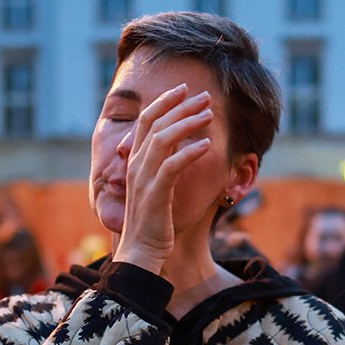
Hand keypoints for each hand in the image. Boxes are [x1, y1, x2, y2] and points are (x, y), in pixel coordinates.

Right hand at [112, 84, 214, 273]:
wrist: (140, 253)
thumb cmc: (152, 224)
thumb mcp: (157, 190)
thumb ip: (165, 169)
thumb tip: (181, 151)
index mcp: (135, 161)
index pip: (146, 121)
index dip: (164, 102)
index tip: (183, 91)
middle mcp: (136, 165)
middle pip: (156, 123)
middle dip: (181, 106)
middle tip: (205, 96)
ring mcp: (143, 179)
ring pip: (164, 139)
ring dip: (188, 123)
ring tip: (209, 115)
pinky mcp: (155, 194)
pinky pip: (173, 166)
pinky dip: (190, 152)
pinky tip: (207, 145)